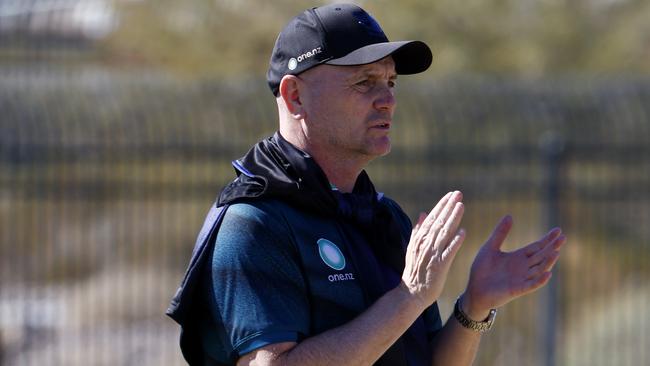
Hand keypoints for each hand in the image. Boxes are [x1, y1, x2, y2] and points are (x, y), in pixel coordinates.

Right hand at [401, 191, 465, 308]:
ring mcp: (432, 254)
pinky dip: (455, 241)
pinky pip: (449, 251)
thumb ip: (418, 230)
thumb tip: (423, 213)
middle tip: (458, 194)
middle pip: (439, 222)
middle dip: (449, 207)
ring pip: (444, 233)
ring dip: (453, 218)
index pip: (432, 218)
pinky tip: (463, 232)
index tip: (451, 195)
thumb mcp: (412, 248)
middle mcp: (425, 244)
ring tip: (461, 206)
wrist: (412, 292)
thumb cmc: (414, 271)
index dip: (442, 205)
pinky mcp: (439, 266)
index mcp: (420, 238)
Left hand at [462, 215, 565, 319]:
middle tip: (563, 237)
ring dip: (548, 262)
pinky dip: (540, 280)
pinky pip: (531, 285)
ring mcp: (521, 279)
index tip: (558, 230)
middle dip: (552, 247)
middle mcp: (523, 268)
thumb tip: (509, 216)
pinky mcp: (517, 290)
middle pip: (542, 256)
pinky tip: (548, 273)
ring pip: (539, 269)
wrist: (474, 289)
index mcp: (518, 257)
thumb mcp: (490, 247)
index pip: (537, 247)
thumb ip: (500, 233)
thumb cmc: (482, 269)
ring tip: (556, 252)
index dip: (548, 239)